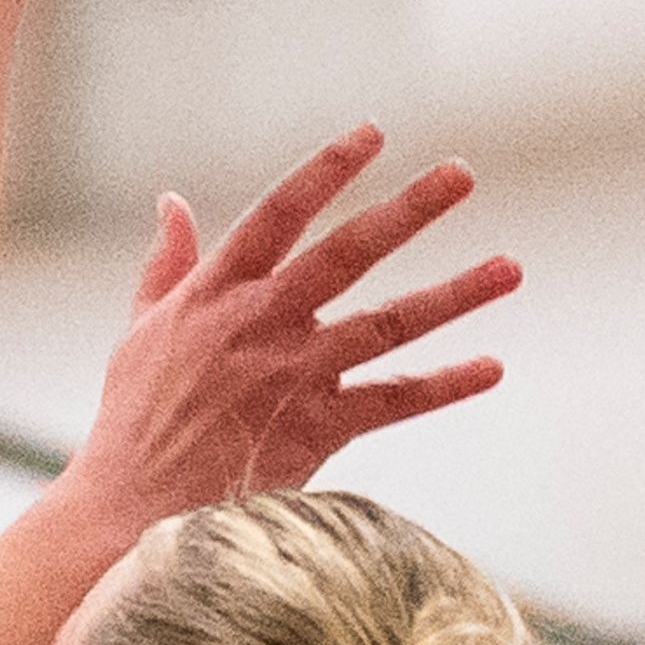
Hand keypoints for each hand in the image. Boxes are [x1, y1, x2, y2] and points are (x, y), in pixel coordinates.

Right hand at [77, 129, 517, 530]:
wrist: (132, 510)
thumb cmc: (133, 422)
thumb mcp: (138, 330)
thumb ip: (165, 264)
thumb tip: (173, 201)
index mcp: (216, 293)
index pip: (279, 212)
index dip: (327, 170)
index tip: (374, 133)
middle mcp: (261, 323)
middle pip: (347, 253)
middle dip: (409, 210)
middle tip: (462, 175)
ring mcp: (294, 376)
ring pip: (389, 323)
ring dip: (454, 294)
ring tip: (512, 268)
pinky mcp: (318, 430)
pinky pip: (394, 402)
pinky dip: (445, 386)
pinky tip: (492, 366)